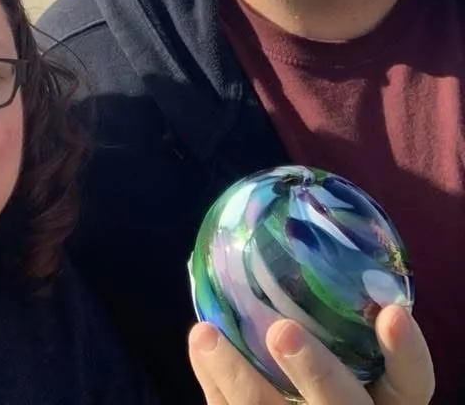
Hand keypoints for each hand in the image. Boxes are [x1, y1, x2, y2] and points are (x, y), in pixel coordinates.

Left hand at [188, 305, 433, 404]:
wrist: (302, 401)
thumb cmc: (330, 362)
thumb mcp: (351, 344)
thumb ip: (339, 307)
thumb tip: (288, 225)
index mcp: (386, 397)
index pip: (411, 382)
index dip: (407, 353)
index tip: (393, 314)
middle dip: (315, 371)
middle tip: (282, 332)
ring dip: (237, 377)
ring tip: (205, 334)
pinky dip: (214, 383)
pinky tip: (202, 346)